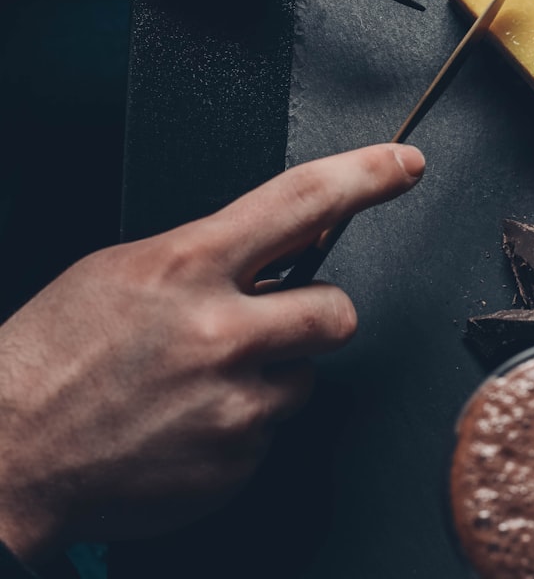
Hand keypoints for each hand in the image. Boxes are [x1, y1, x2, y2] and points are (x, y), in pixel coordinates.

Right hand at [0, 144, 423, 565]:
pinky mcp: (240, 458)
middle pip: (337, 310)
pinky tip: (190, 423)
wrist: (6, 456)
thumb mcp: (124, 273)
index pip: (301, 200)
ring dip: (272, 375)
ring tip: (202, 384)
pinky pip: (275, 430)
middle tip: (267, 325)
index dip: (365, 176)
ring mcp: (235, 401)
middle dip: (315, 315)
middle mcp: (222, 330)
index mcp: (187, 265)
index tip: (404, 164)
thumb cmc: (53, 359)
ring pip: (307, 377)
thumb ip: (207, 257)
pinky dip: (244, 425)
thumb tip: (274, 253)